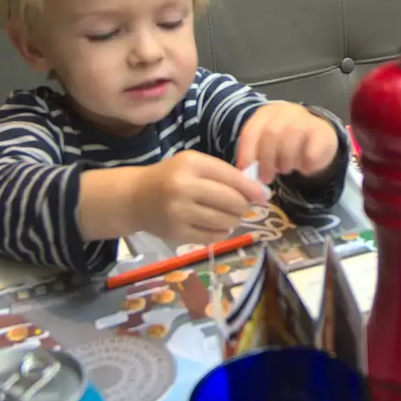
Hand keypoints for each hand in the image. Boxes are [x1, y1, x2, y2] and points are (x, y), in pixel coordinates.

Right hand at [132, 150, 271, 244]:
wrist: (135, 198)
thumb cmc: (170, 177)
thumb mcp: (193, 164)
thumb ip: (222, 173)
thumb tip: (257, 191)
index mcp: (191, 164)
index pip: (232, 177)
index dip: (252, 188)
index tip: (264, 196)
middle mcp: (184, 187)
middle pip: (232, 201)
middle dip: (244, 205)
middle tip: (243, 206)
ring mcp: (179, 212)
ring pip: (226, 221)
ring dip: (234, 220)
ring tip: (228, 215)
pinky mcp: (177, 233)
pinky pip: (213, 236)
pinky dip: (221, 232)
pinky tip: (216, 225)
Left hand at [236, 103, 340, 184]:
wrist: (318, 138)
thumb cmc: (285, 144)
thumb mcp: (267, 146)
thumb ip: (255, 155)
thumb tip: (245, 175)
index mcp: (265, 113)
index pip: (250, 131)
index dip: (246, 153)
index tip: (246, 172)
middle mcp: (284, 111)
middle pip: (270, 134)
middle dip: (266, 160)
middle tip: (266, 178)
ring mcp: (305, 118)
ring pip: (289, 141)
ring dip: (285, 162)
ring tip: (285, 170)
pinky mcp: (322, 131)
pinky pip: (310, 152)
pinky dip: (305, 165)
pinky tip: (304, 168)